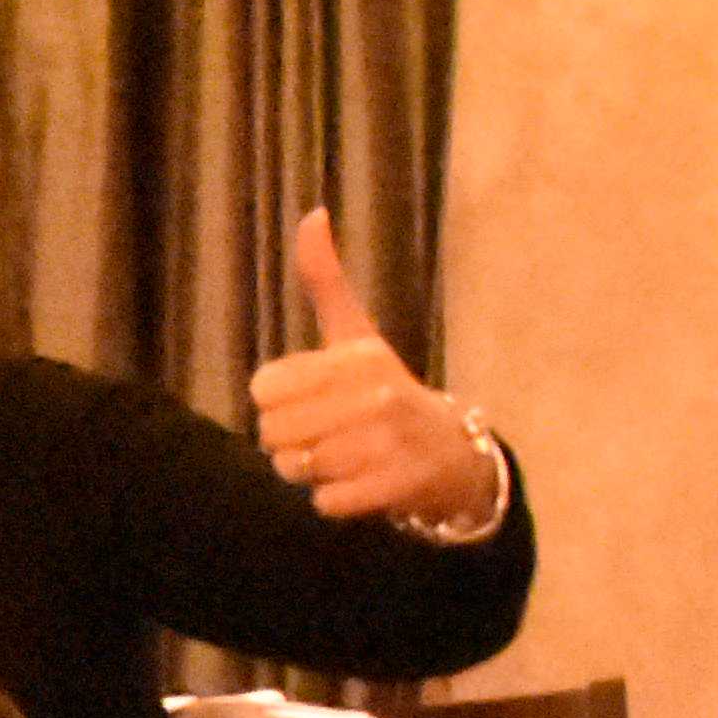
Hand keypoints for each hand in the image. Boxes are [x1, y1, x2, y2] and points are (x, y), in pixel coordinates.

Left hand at [245, 208, 491, 522]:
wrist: (454, 454)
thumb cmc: (387, 392)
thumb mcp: (357, 335)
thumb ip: (326, 281)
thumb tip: (312, 214)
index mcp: (356, 357)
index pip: (263, 390)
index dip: (277, 404)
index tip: (311, 402)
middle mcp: (376, 394)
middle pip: (273, 434)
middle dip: (290, 445)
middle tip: (327, 437)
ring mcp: (390, 441)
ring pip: (298, 470)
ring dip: (312, 474)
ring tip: (347, 460)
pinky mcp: (399, 484)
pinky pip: (326, 503)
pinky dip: (336, 502)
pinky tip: (363, 484)